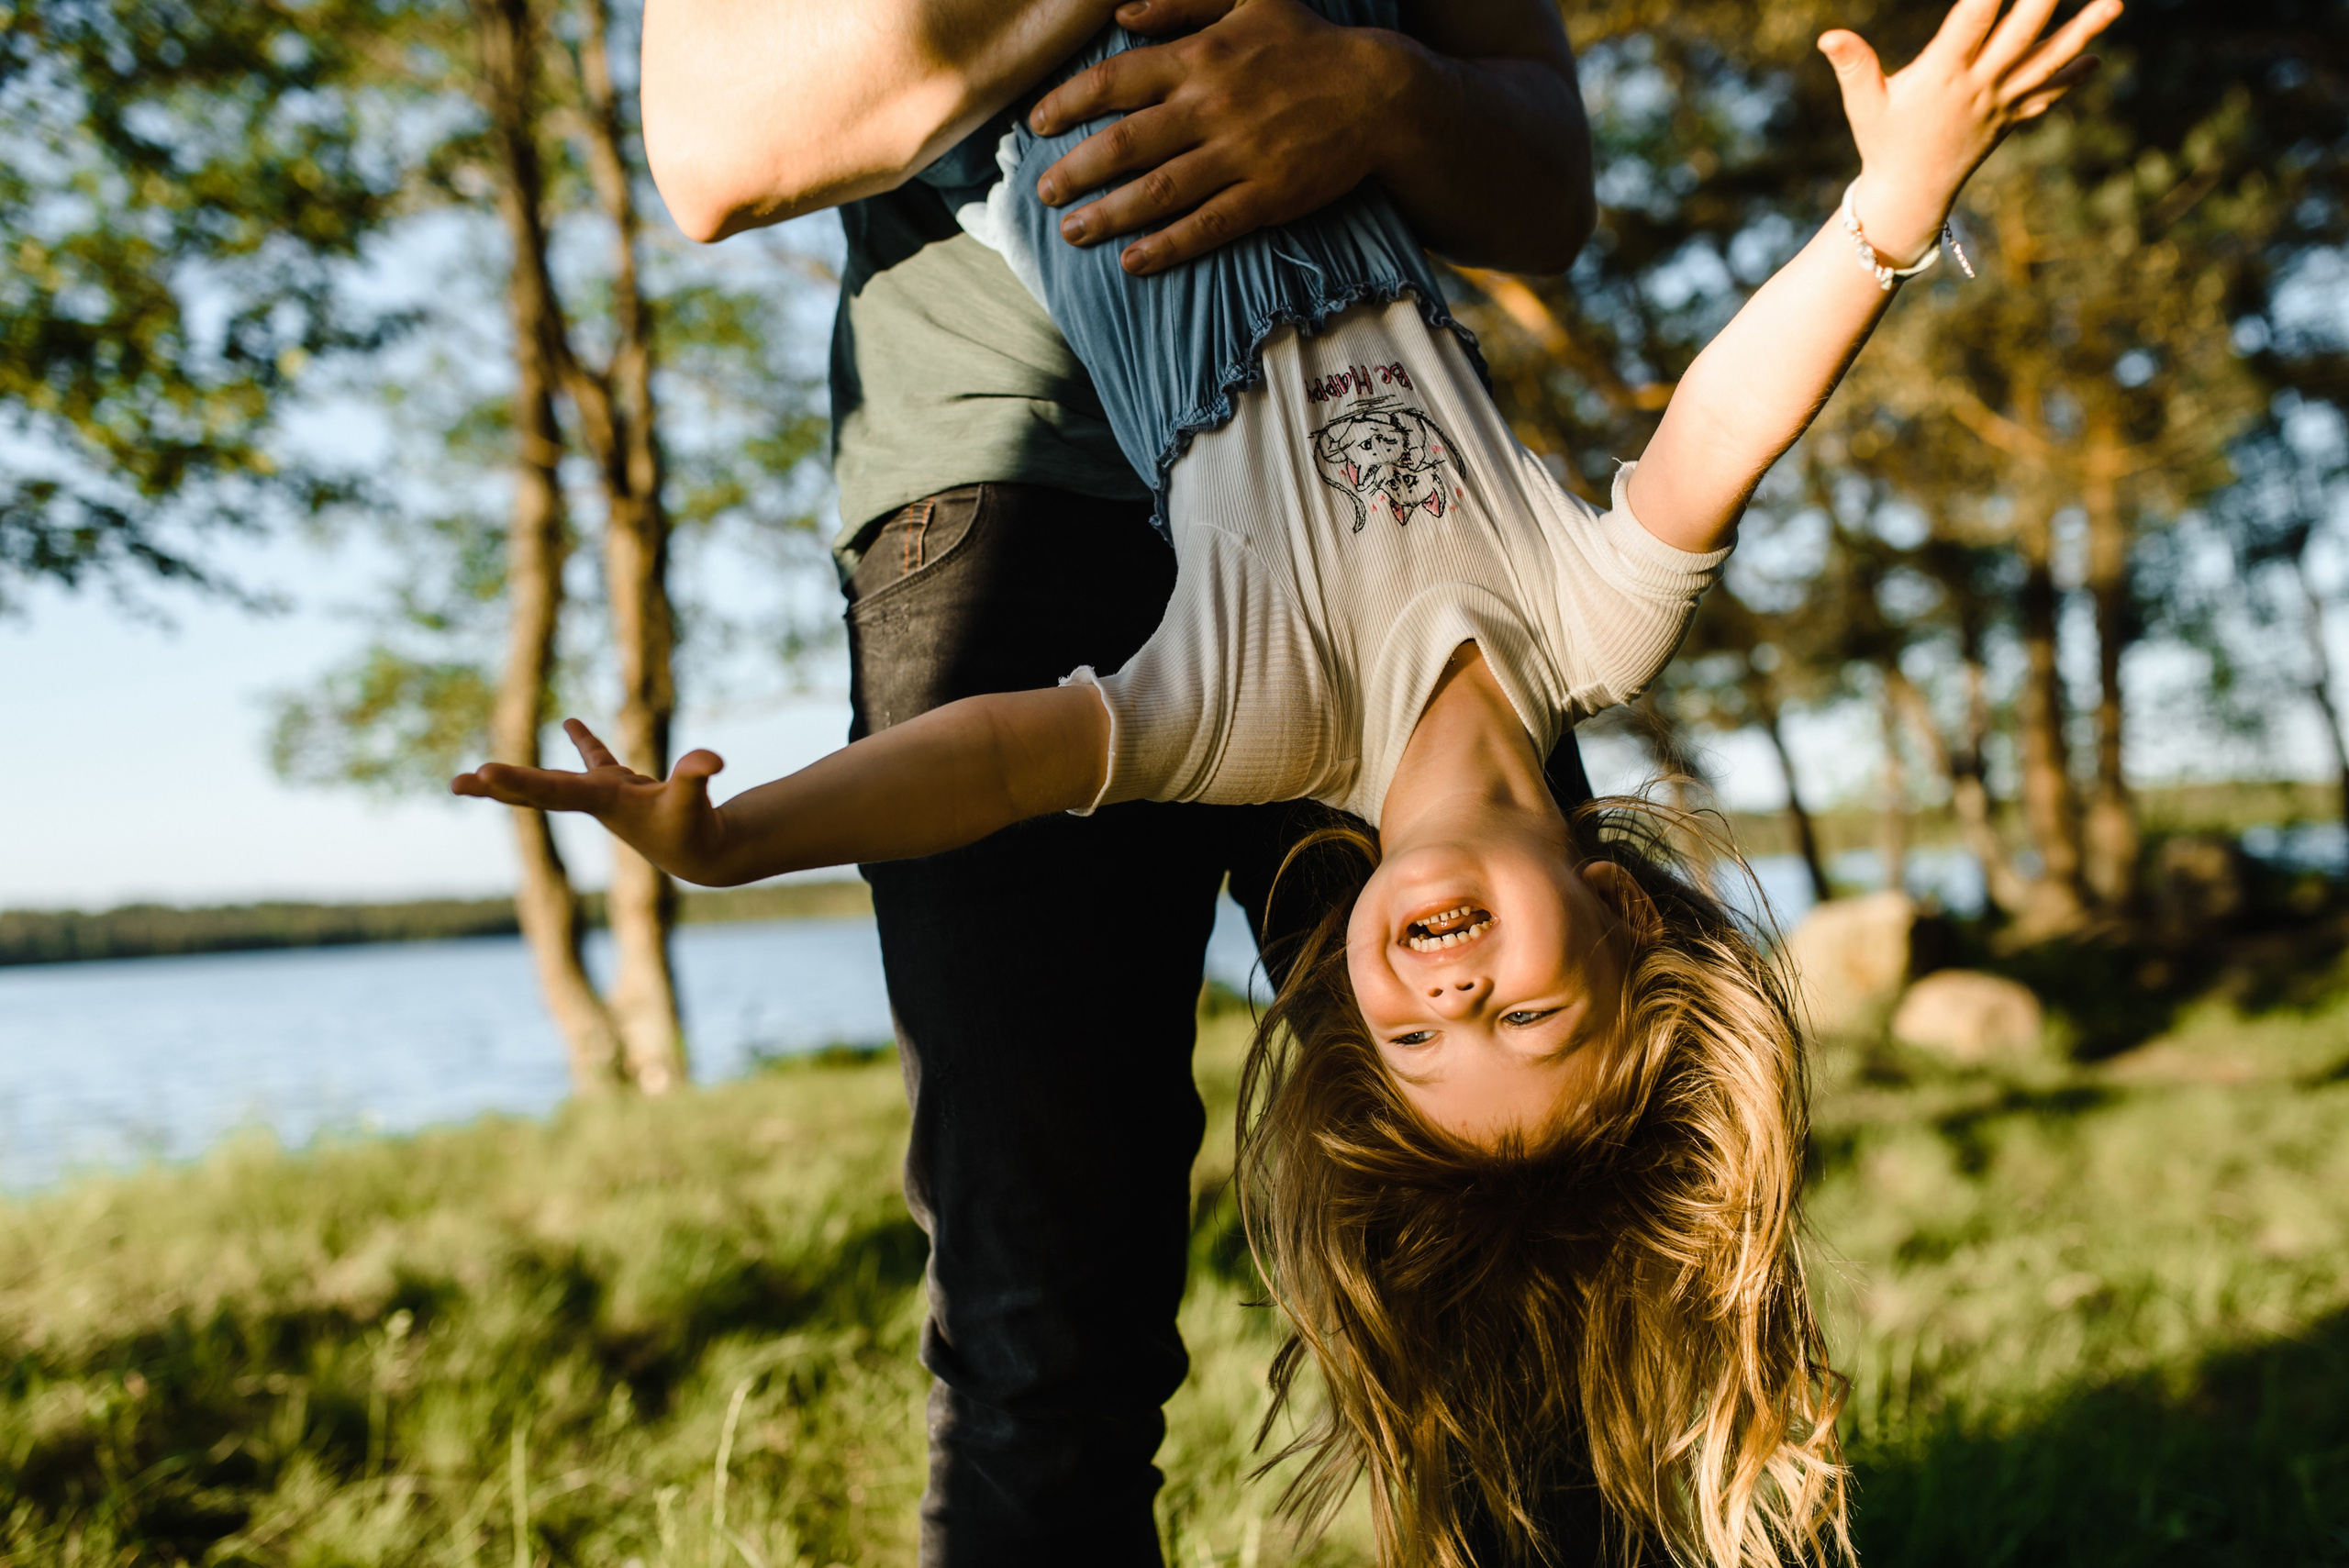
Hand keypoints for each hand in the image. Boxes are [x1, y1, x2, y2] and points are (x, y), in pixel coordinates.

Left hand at [452, 720, 734, 883]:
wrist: (704, 856)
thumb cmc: (696, 831)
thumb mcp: (695, 802)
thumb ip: (697, 776)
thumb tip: (711, 760)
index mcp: (604, 803)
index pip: (553, 790)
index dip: (518, 781)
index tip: (482, 773)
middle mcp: (594, 801)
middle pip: (534, 792)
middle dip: (496, 788)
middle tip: (455, 785)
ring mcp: (605, 795)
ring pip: (550, 782)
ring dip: (515, 776)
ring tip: (479, 773)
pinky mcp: (622, 787)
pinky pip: (596, 761)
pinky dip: (584, 741)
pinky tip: (569, 723)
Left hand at [1027, 0, 1406, 275]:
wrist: (1379, 93)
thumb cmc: (1307, 43)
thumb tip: (1121, 12)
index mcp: (1201, 57)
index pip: (1115, 81)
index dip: (1068, 104)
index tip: (1036, 124)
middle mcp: (1212, 107)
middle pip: (1125, 143)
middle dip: (1075, 171)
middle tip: (1043, 192)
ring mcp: (1240, 156)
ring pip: (1159, 191)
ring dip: (1109, 215)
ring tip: (1072, 233)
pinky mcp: (1267, 196)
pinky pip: (1207, 225)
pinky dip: (1167, 246)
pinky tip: (1132, 262)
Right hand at [1822, 0, 2121, 263]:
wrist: (1910, 197)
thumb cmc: (1882, 143)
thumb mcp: (1863, 104)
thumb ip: (1853, 65)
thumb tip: (1828, 35)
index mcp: (1942, 75)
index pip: (1974, 18)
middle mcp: (1978, 86)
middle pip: (2022, 32)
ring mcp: (1999, 104)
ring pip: (2048, 61)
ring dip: (2084, 31)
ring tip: (2115, 2)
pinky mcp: (2008, 119)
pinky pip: (2046, 95)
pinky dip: (2071, 77)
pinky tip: (2095, 57)